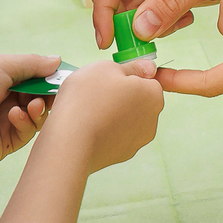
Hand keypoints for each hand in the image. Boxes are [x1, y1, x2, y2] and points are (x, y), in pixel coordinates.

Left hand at [0, 53, 59, 182]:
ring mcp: (9, 120)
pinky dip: (26, 122)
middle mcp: (9, 98)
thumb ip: (32, 64)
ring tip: (32, 106)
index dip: (52, 75)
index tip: (67, 75)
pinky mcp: (8, 142)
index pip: (37, 75)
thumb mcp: (1, 66)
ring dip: (39, 108)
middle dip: (50, 93)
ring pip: (39, 115)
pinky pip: (29, 132)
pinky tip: (15, 116)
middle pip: (42, 95)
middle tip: (55, 92)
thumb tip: (58, 60)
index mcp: (5, 77)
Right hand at [46, 60, 163, 173]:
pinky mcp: (122, 155)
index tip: (109, 79)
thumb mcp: (107, 68)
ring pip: (127, 119)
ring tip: (90, 112)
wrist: (69, 142)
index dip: (126, 76)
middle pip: (138, 100)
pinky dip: (106, 131)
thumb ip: (133, 67)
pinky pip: (116, 136)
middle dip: (122, 96)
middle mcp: (152, 119)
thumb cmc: (87, 100)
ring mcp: (138, 140)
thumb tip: (149, 68)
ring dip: (114, 114)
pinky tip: (90, 128)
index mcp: (153, 95)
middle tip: (97, 93)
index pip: (146, 79)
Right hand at [88, 0, 222, 46]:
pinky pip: (146, 4)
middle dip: (123, 18)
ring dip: (146, 20)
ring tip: (181, 22)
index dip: (103, 10)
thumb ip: (172, 2)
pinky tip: (186, 16)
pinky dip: (159, 18)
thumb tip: (138, 29)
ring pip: (128, 0)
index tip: (107, 41)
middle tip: (144, 41)